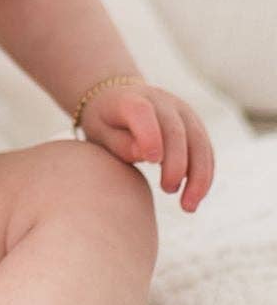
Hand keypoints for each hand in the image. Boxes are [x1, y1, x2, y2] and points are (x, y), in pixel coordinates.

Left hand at [79, 81, 214, 212]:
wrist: (117, 100)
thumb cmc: (105, 122)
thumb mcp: (99, 131)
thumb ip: (118, 143)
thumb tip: (143, 154)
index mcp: (129, 99)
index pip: (141, 111)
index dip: (150, 136)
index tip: (151, 161)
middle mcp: (159, 100)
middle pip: (176, 131)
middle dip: (177, 164)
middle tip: (167, 189)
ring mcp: (181, 110)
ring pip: (199, 142)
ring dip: (198, 176)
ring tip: (187, 206)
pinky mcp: (195, 125)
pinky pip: (206, 151)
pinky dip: (204, 176)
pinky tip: (194, 197)